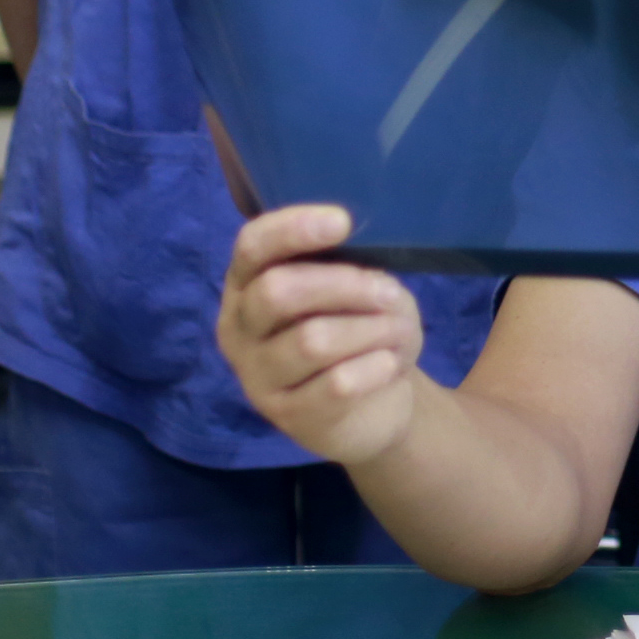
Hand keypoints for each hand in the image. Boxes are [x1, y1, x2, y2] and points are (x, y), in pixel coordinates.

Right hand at [219, 206, 426, 468]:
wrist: (371, 409)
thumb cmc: (359, 330)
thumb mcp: (359, 291)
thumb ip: (351, 268)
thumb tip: (362, 260)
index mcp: (248, 283)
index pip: (252, 246)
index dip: (292, 228)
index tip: (343, 222)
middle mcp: (239, 327)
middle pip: (277, 292)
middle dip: (344, 285)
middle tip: (389, 292)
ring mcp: (257, 376)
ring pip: (313, 340)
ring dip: (370, 329)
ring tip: (399, 331)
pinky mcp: (287, 416)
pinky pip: (337, 385)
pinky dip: (374, 367)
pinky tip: (389, 363)